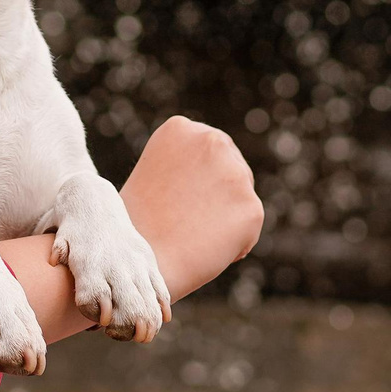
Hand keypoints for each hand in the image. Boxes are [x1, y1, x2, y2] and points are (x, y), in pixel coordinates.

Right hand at [118, 116, 263, 304]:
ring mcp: (236, 174)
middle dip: (218, 195)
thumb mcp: (157, 174)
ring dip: (226, 217)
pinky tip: (206, 249)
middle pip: (232, 169)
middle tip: (190, 221)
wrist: (139, 263)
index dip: (198, 179)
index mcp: (181, 129)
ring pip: (241, 198)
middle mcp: (212, 142)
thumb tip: (222, 177)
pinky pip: (250, 226)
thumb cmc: (138, 225)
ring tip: (193, 236)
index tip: (178, 199)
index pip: (209, 150)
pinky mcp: (252, 208)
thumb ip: (189, 165)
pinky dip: (235, 242)